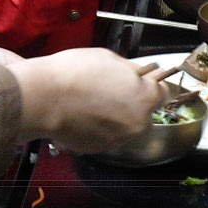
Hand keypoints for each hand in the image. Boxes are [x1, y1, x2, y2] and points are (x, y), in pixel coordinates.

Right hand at [11, 48, 169, 149]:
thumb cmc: (74, 74)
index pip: (164, 93)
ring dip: (116, 117)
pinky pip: (107, 137)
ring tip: (94, 103)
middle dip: (133, 104)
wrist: (43, 98)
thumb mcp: (110, 59)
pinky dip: (100, 129)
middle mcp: (137, 122)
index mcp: (145, 97)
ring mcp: (119, 138)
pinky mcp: (100, 149)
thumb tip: (141, 74)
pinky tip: (85, 114)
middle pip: (145, 113)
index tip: (143, 84)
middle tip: (111, 91)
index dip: (151, 86)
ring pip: (126, 127)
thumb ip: (132, 71)